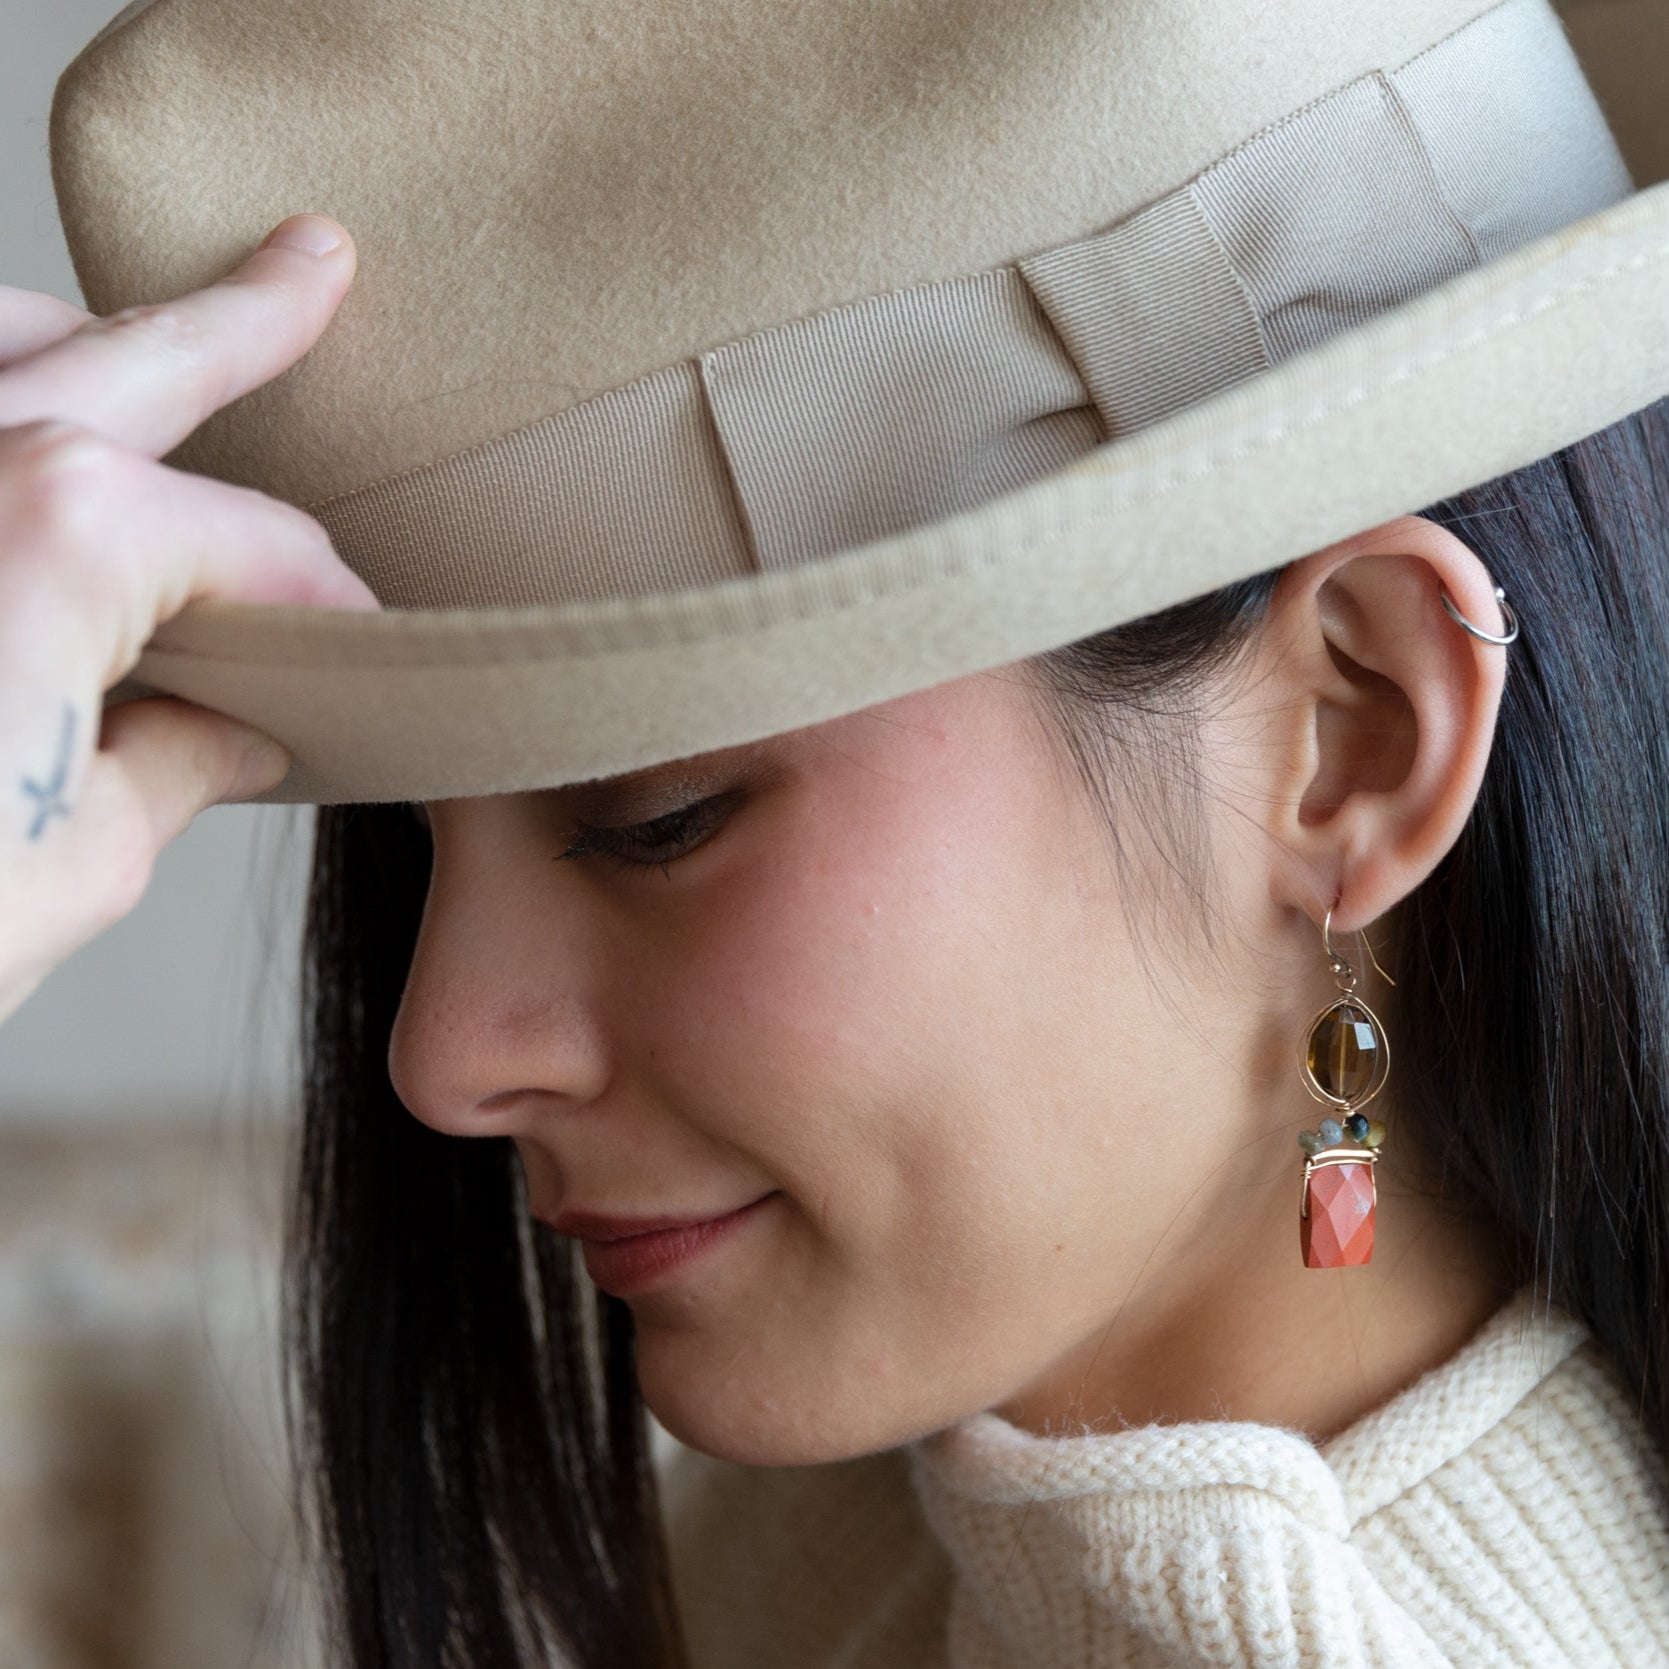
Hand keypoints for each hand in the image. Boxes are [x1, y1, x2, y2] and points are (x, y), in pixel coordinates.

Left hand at [0, 213, 380, 1026]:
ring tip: (130, 336)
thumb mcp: (78, 860)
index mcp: (72, 532)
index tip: (353, 648)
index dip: (328, 600)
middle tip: (309, 263)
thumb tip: (218, 730)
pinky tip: (9, 410)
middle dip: (246, 318)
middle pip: (144, 360)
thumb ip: (169, 764)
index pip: (260, 546)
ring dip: (78, 329)